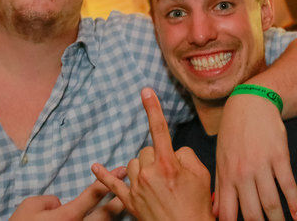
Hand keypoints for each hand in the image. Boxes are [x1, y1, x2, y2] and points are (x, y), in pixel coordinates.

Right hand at [9, 168, 125, 220]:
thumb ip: (48, 200)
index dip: (108, 179)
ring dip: (115, 213)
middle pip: (107, 213)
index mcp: (68, 215)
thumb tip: (59, 202)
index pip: (93, 194)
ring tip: (124, 202)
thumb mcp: (29, 207)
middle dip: (121, 197)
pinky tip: (108, 218)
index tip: (121, 169)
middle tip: (132, 184)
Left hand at [92, 88, 212, 220]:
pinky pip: (112, 184)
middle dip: (157, 157)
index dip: (152, 108)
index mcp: (167, 164)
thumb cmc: (197, 206)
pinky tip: (95, 167)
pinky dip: (103, 175)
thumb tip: (172, 151)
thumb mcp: (201, 174)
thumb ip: (185, 155)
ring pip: (134, 163)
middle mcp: (148, 173)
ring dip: (143, 168)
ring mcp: (137, 187)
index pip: (159, 128)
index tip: (145, 90)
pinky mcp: (130, 201)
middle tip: (172, 176)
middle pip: (146, 150)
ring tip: (158, 185)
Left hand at [215, 94, 296, 220]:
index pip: (227, 212)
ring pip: (271, 203)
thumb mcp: (220, 158)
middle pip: (252, 213)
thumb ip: (219, 186)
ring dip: (279, 220)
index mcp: (226, 175)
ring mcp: (261, 165)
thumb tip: (216, 212)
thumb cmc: (232, 134)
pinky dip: (295, 203)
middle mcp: (242, 173)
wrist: (249, 104)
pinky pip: (288, 185)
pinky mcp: (279, 157)